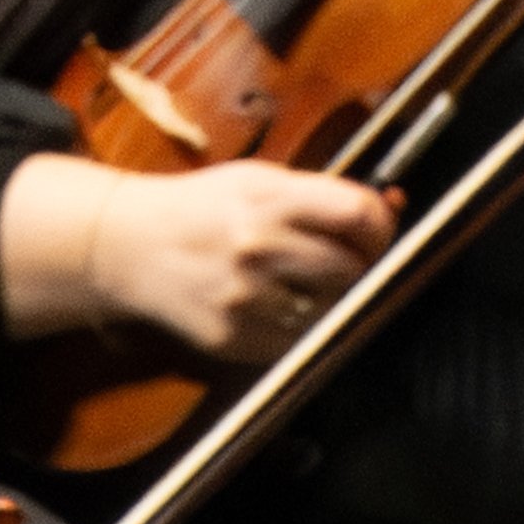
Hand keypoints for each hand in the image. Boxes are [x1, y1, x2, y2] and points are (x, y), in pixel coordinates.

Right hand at [0, 150, 395, 367]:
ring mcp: (246, 298)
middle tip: (350, 265)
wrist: (130, 246)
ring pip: (330, 312)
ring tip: (313, 287)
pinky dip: (303, 330)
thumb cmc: (204, 208)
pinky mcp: (235, 338)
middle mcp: (258, 247)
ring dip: (334, 303)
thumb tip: (393, 205)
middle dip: (361, 269)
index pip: (357, 214)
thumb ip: (320, 195)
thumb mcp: (257, 181)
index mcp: (269, 198)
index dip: (380, 228)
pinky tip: (283, 309)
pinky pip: (296, 342)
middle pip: (351, 269)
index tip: (376, 235)